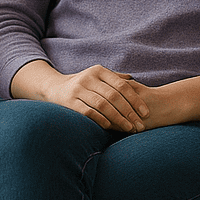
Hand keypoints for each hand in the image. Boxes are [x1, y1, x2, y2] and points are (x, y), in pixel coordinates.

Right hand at [11, 61, 149, 132]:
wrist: (54, 88)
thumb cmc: (82, 85)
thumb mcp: (97, 77)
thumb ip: (114, 79)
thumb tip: (134, 80)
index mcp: (99, 71)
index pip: (122, 86)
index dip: (135, 100)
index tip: (145, 113)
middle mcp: (88, 78)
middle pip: (114, 96)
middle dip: (129, 112)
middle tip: (140, 125)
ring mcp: (78, 90)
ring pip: (103, 105)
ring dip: (118, 118)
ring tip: (129, 129)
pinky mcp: (69, 102)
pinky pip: (88, 112)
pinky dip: (100, 120)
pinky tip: (110, 128)